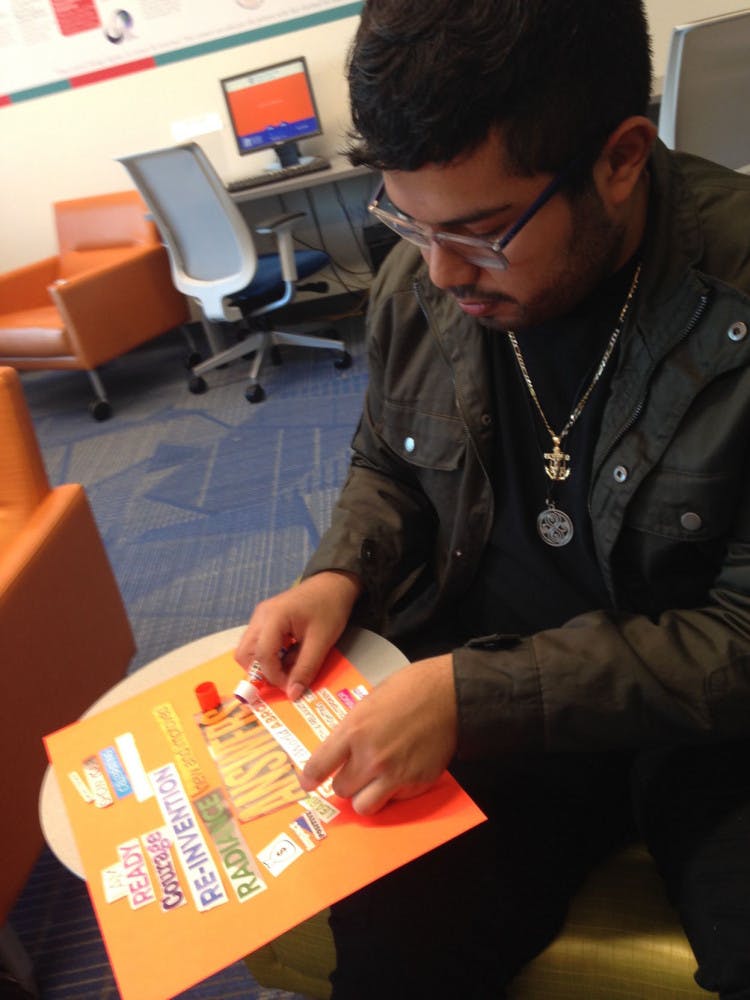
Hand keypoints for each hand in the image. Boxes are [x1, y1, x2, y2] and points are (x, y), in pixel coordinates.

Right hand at [234, 571, 361, 699]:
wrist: (334, 583)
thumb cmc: (330, 608)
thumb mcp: (322, 641)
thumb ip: (305, 668)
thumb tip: (293, 694)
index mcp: (273, 617)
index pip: (262, 655)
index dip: (274, 676)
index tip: (291, 687)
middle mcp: (260, 616)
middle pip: (244, 653)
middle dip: (260, 672)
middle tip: (282, 680)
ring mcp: (260, 616)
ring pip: (248, 649)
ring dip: (263, 664)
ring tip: (287, 668)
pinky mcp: (265, 618)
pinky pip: (257, 642)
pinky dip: (268, 655)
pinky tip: (288, 655)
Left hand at [300, 655, 456, 814]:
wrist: (449, 694)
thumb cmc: (410, 689)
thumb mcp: (369, 701)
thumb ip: (351, 729)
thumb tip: (339, 750)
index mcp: (354, 731)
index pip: (319, 766)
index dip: (310, 778)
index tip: (307, 782)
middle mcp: (371, 757)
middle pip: (340, 790)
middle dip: (345, 781)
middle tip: (353, 772)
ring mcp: (395, 774)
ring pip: (364, 806)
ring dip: (365, 795)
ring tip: (373, 782)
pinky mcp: (416, 784)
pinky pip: (394, 800)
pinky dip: (393, 792)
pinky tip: (400, 772)